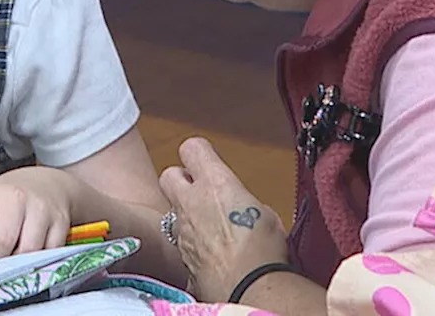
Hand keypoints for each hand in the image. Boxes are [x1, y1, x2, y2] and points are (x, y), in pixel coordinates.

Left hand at [0, 166, 74, 266]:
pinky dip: (39, 263)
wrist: (45, 183)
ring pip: (29, 250)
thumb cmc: (8, 200)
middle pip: (4, 240)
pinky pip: (49, 252)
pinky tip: (30, 264)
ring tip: (8, 273)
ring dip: (17, 267)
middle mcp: (17, 198)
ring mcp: (41, 209)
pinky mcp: (61, 222)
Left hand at [159, 138, 287, 302]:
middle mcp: (190, 201)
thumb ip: (244, 203)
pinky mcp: (180, 254)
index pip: (192, 148)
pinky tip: (208, 248)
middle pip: (169, 174)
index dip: (199, 152)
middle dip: (181, 178)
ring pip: (172, 209)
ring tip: (208, 222)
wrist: (247, 286)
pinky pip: (179, 239)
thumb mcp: (265, 214)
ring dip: (185, 211)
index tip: (207, 157)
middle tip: (199, 187)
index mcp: (214, 182)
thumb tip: (245, 209)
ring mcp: (182, 229)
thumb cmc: (262, 250)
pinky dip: (190, 240)